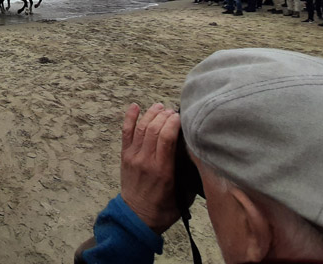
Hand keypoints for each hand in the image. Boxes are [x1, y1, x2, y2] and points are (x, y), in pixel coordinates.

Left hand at [120, 103, 180, 234]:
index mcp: (162, 170)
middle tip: (174, 111)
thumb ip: (189, 174)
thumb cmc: (164, 208)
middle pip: (154, 129)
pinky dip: (130, 118)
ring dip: (151, 114)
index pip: (167, 138)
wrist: (137, 217)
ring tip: (160, 106)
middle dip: (165, 116)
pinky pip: (126, 133)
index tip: (181, 117)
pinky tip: (135, 106)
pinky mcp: (125, 156)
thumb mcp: (184, 195)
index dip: (173, 123)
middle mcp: (146, 160)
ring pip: (141, 128)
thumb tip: (198, 155)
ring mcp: (133, 157)